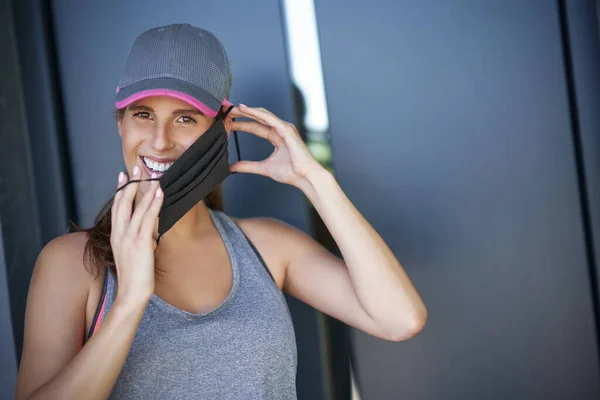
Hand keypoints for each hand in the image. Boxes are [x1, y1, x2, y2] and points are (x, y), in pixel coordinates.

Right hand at [110, 166, 162, 302]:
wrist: (132, 293)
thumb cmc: (135, 277)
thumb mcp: (134, 253)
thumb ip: (140, 240)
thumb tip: (151, 231)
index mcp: (116, 236)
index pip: (117, 208)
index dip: (120, 190)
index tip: (123, 176)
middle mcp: (119, 234)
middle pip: (123, 202)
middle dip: (129, 183)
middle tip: (135, 167)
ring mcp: (129, 237)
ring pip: (136, 207)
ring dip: (144, 189)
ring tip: (151, 175)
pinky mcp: (141, 242)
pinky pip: (148, 218)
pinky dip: (154, 204)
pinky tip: (160, 193)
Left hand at [229, 104, 324, 188]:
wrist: (304, 177)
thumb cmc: (291, 172)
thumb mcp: (264, 168)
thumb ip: (248, 166)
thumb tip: (233, 167)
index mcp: (276, 137)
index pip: (255, 127)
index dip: (241, 124)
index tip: (228, 122)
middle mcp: (280, 130)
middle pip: (257, 118)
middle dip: (242, 114)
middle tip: (226, 111)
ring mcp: (284, 128)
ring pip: (262, 114)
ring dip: (247, 110)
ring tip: (232, 108)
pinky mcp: (286, 129)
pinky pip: (268, 118)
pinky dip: (256, 112)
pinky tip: (244, 109)